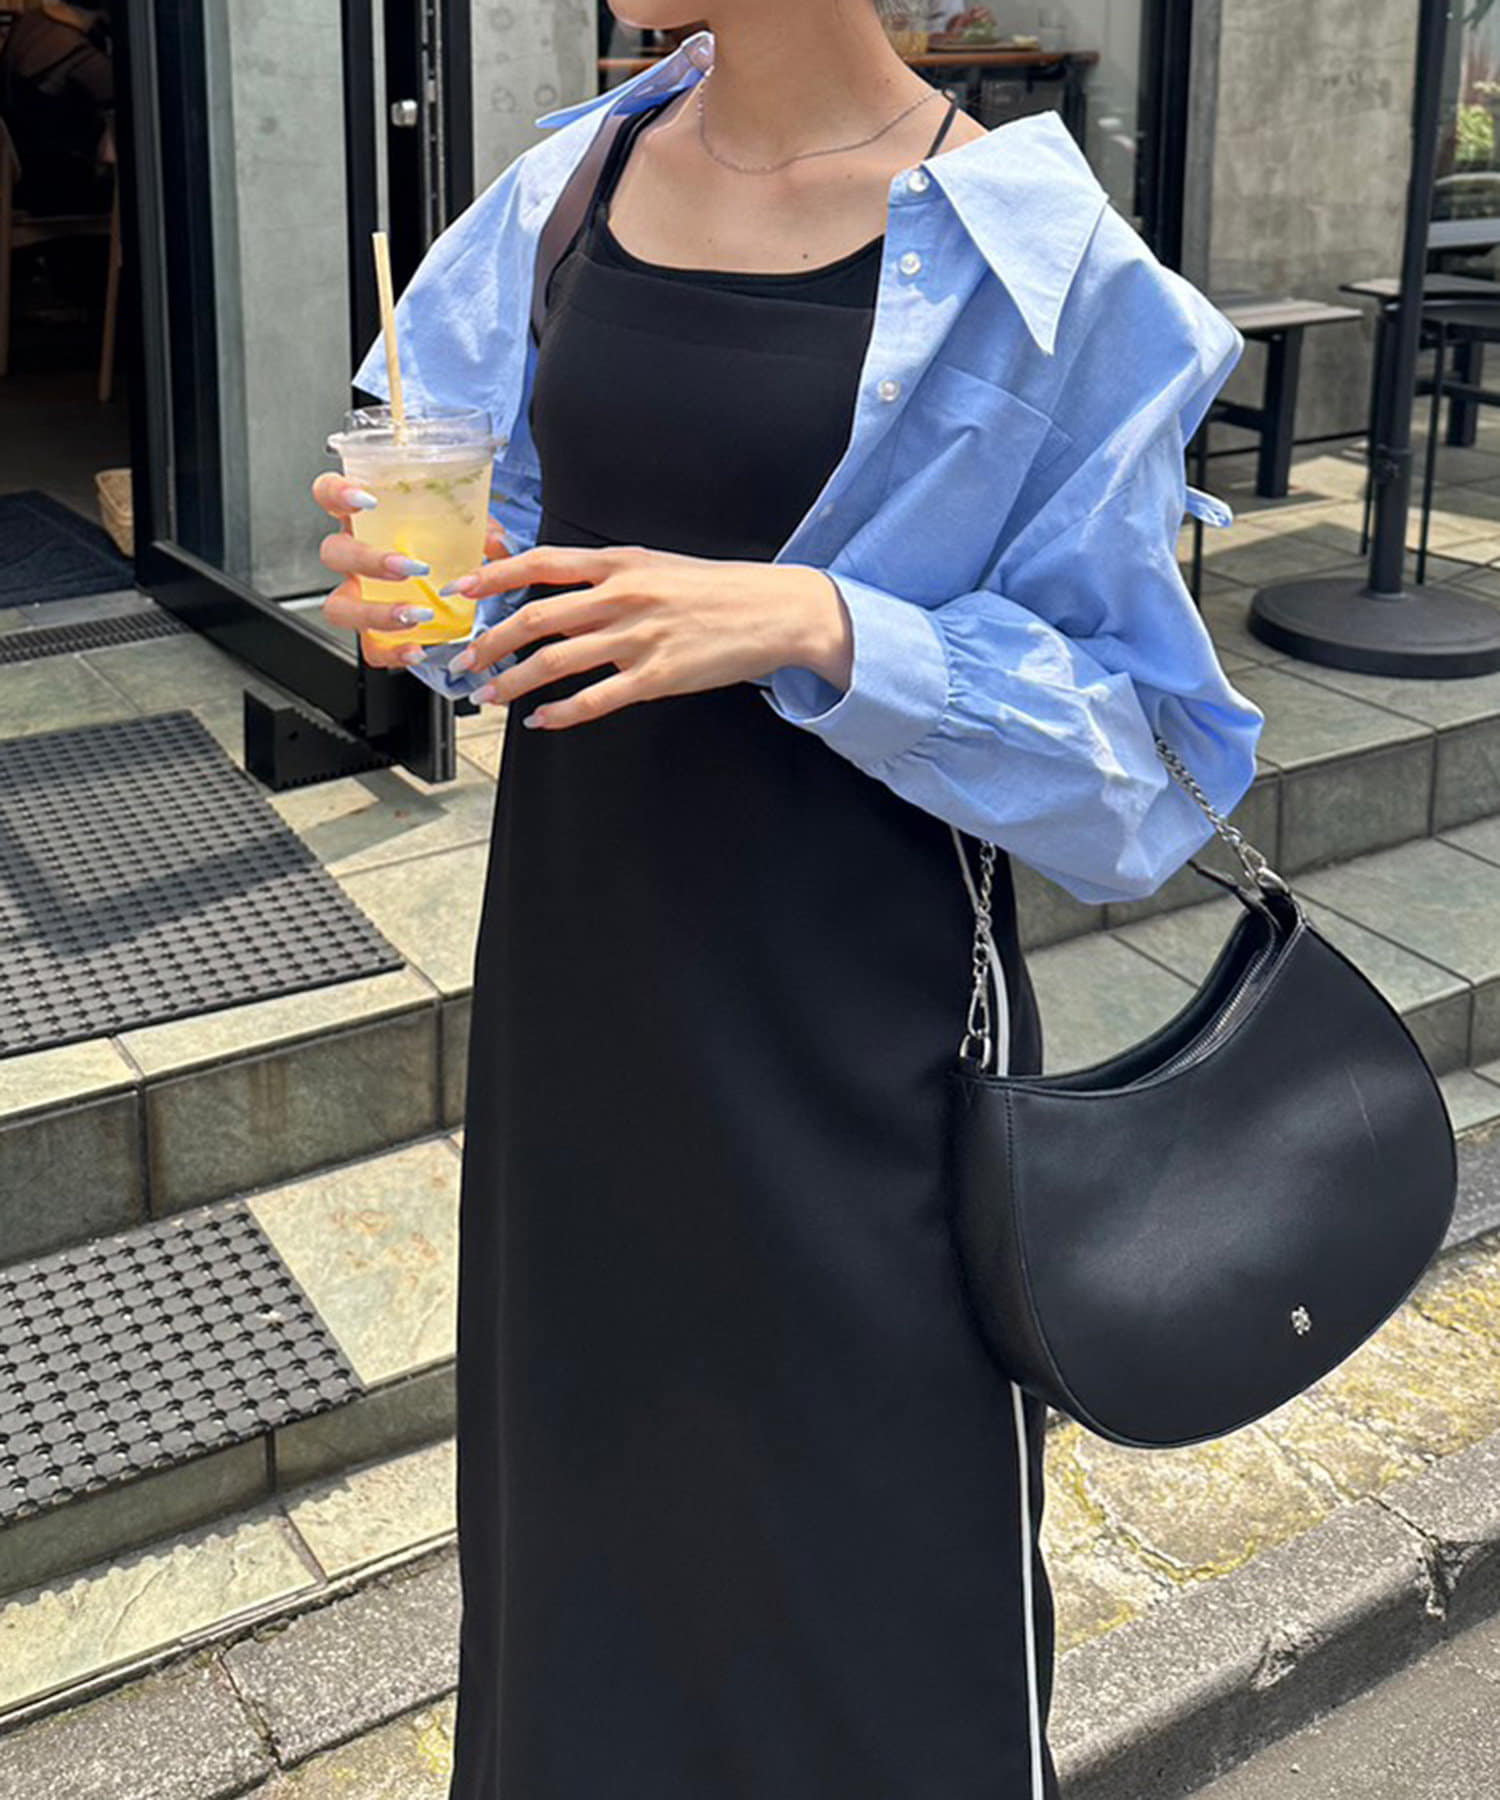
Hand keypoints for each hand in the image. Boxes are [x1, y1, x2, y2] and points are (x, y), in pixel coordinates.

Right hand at [311, 472, 514, 668]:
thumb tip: (495, 543)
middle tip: (408, 568)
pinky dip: (390, 652)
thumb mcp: (467, 530)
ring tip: (416, 615)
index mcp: (368, 521)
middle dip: (367, 560)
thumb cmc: (451, 549)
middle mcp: (355, 557)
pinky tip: (416, 650)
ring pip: (339, 606)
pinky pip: (369, 647)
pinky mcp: (372, 632)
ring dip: (374, 612)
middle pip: (334, 552)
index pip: (329, 494)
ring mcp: (358, 596)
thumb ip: (481, 530)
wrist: (461, 596)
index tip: (365, 499)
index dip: (337, 492)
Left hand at [444, 544, 853, 729]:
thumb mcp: (656, 566)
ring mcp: (638, 637)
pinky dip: (560, 713)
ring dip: (513, 683)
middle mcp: (621, 596)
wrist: (774, 610)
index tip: (462, 590)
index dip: (494, 575)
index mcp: (618, 562)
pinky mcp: (657, 676)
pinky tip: (540, 721)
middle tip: (462, 661)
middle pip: (535, 618)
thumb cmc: (713, 589)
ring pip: (555, 662)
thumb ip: (606, 579)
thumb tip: (556, 599)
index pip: (541, 563)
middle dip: (489, 643)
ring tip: (488, 696)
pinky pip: (595, 699)